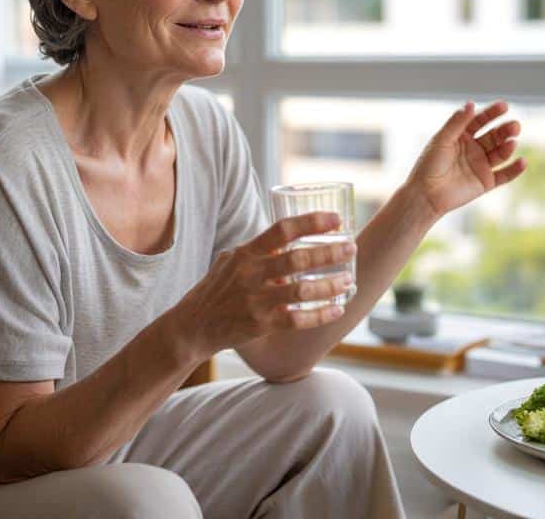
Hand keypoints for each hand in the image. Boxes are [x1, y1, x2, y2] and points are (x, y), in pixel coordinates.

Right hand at [172, 211, 356, 356]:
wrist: (193, 325)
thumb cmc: (216, 289)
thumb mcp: (231, 260)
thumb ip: (259, 250)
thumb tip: (289, 239)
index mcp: (246, 253)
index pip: (282, 230)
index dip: (311, 223)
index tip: (336, 220)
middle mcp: (251, 274)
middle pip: (297, 260)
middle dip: (329, 253)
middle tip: (351, 247)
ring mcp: (256, 300)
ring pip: (302, 292)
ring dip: (330, 285)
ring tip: (348, 280)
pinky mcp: (260, 324)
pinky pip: (297, 320)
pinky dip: (320, 315)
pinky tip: (337, 309)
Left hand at [406, 100, 526, 218]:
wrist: (426, 195)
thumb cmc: (429, 165)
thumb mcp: (442, 140)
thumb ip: (457, 123)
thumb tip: (471, 103)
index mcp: (461, 136)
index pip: (480, 121)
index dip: (492, 113)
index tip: (504, 106)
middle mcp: (473, 149)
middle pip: (494, 136)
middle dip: (505, 130)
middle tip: (514, 125)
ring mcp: (481, 165)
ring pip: (500, 153)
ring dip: (508, 147)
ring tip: (512, 142)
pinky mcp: (486, 182)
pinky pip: (505, 175)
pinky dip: (515, 169)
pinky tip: (523, 162)